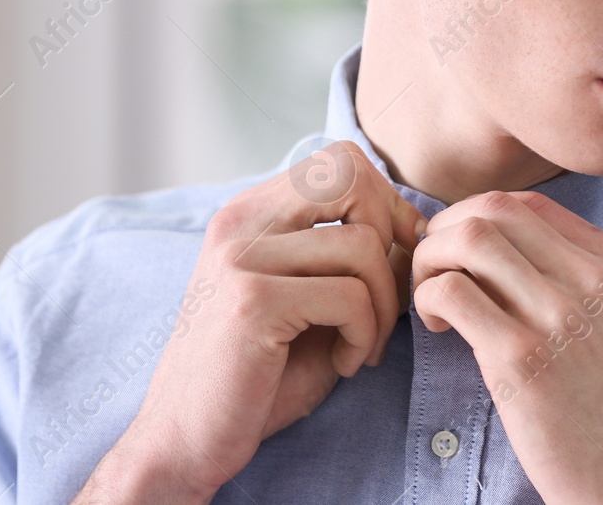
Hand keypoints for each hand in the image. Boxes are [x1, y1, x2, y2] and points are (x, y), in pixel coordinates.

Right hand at [75, 140, 426, 504]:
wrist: (185, 441)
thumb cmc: (258, 374)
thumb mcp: (305, 298)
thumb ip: (345, 255)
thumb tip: (417, 226)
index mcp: (249, 213)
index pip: (339, 162)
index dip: (385, 203)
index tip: (394, 259)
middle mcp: (239, 222)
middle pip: (350, 177)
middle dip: (391, 236)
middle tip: (387, 297)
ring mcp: (241, 258)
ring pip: (363, 246)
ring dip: (385, 306)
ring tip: (364, 345)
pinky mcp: (252, 301)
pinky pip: (351, 296)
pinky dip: (364, 336)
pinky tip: (343, 364)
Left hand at [411, 191, 602, 504]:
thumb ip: (583, 279)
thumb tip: (504, 245)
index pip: (531, 204)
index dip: (479, 215)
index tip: (458, 248)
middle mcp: (596, 280)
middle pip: (495, 209)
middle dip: (447, 229)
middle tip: (433, 267)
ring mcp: (560, 316)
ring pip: (469, 239)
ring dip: (431, 260)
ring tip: (430, 298)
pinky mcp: (523, 359)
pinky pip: (452, 292)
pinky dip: (428, 298)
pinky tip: (437, 328)